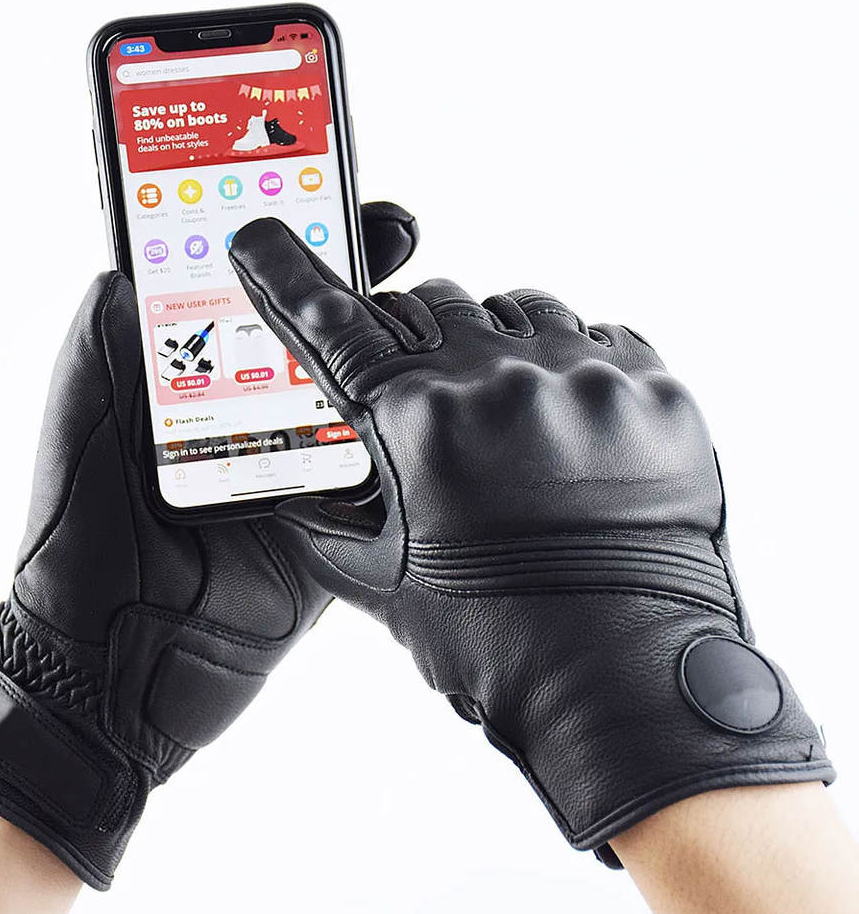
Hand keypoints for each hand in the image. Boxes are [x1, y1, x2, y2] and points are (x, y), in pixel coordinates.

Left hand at [0, 201, 417, 889]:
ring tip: (429, 321)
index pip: (267, 287)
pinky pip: (381, 473)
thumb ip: (124, 318)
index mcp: (201, 371)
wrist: (114, 661)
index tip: (360, 208)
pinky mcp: (332, 522)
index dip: (312, 241)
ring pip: (361, 395)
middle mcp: (255, 409)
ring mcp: (297, 464)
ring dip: (394, 362)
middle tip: (402, 248)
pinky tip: (434, 409)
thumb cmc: (83, 520)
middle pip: (324, 333)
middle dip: (365, 289)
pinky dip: (405, 443)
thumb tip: (168, 239)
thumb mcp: (90, 396)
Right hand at [229, 218, 832, 865]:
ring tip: (504, 416)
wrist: (622, 676)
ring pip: (514, 310)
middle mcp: (499, 379)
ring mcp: (584, 376)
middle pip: (427, 308)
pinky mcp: (653, 389)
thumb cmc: (493, 638)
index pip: (334, 325)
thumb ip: (322, 517)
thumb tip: (290, 485)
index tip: (259, 237)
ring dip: (493, 348)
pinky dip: (566, 368)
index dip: (286, 279)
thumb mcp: (381, 581)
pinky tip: (565, 426)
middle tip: (423, 403)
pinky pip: (593, 339)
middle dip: (410, 346)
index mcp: (419, 421)